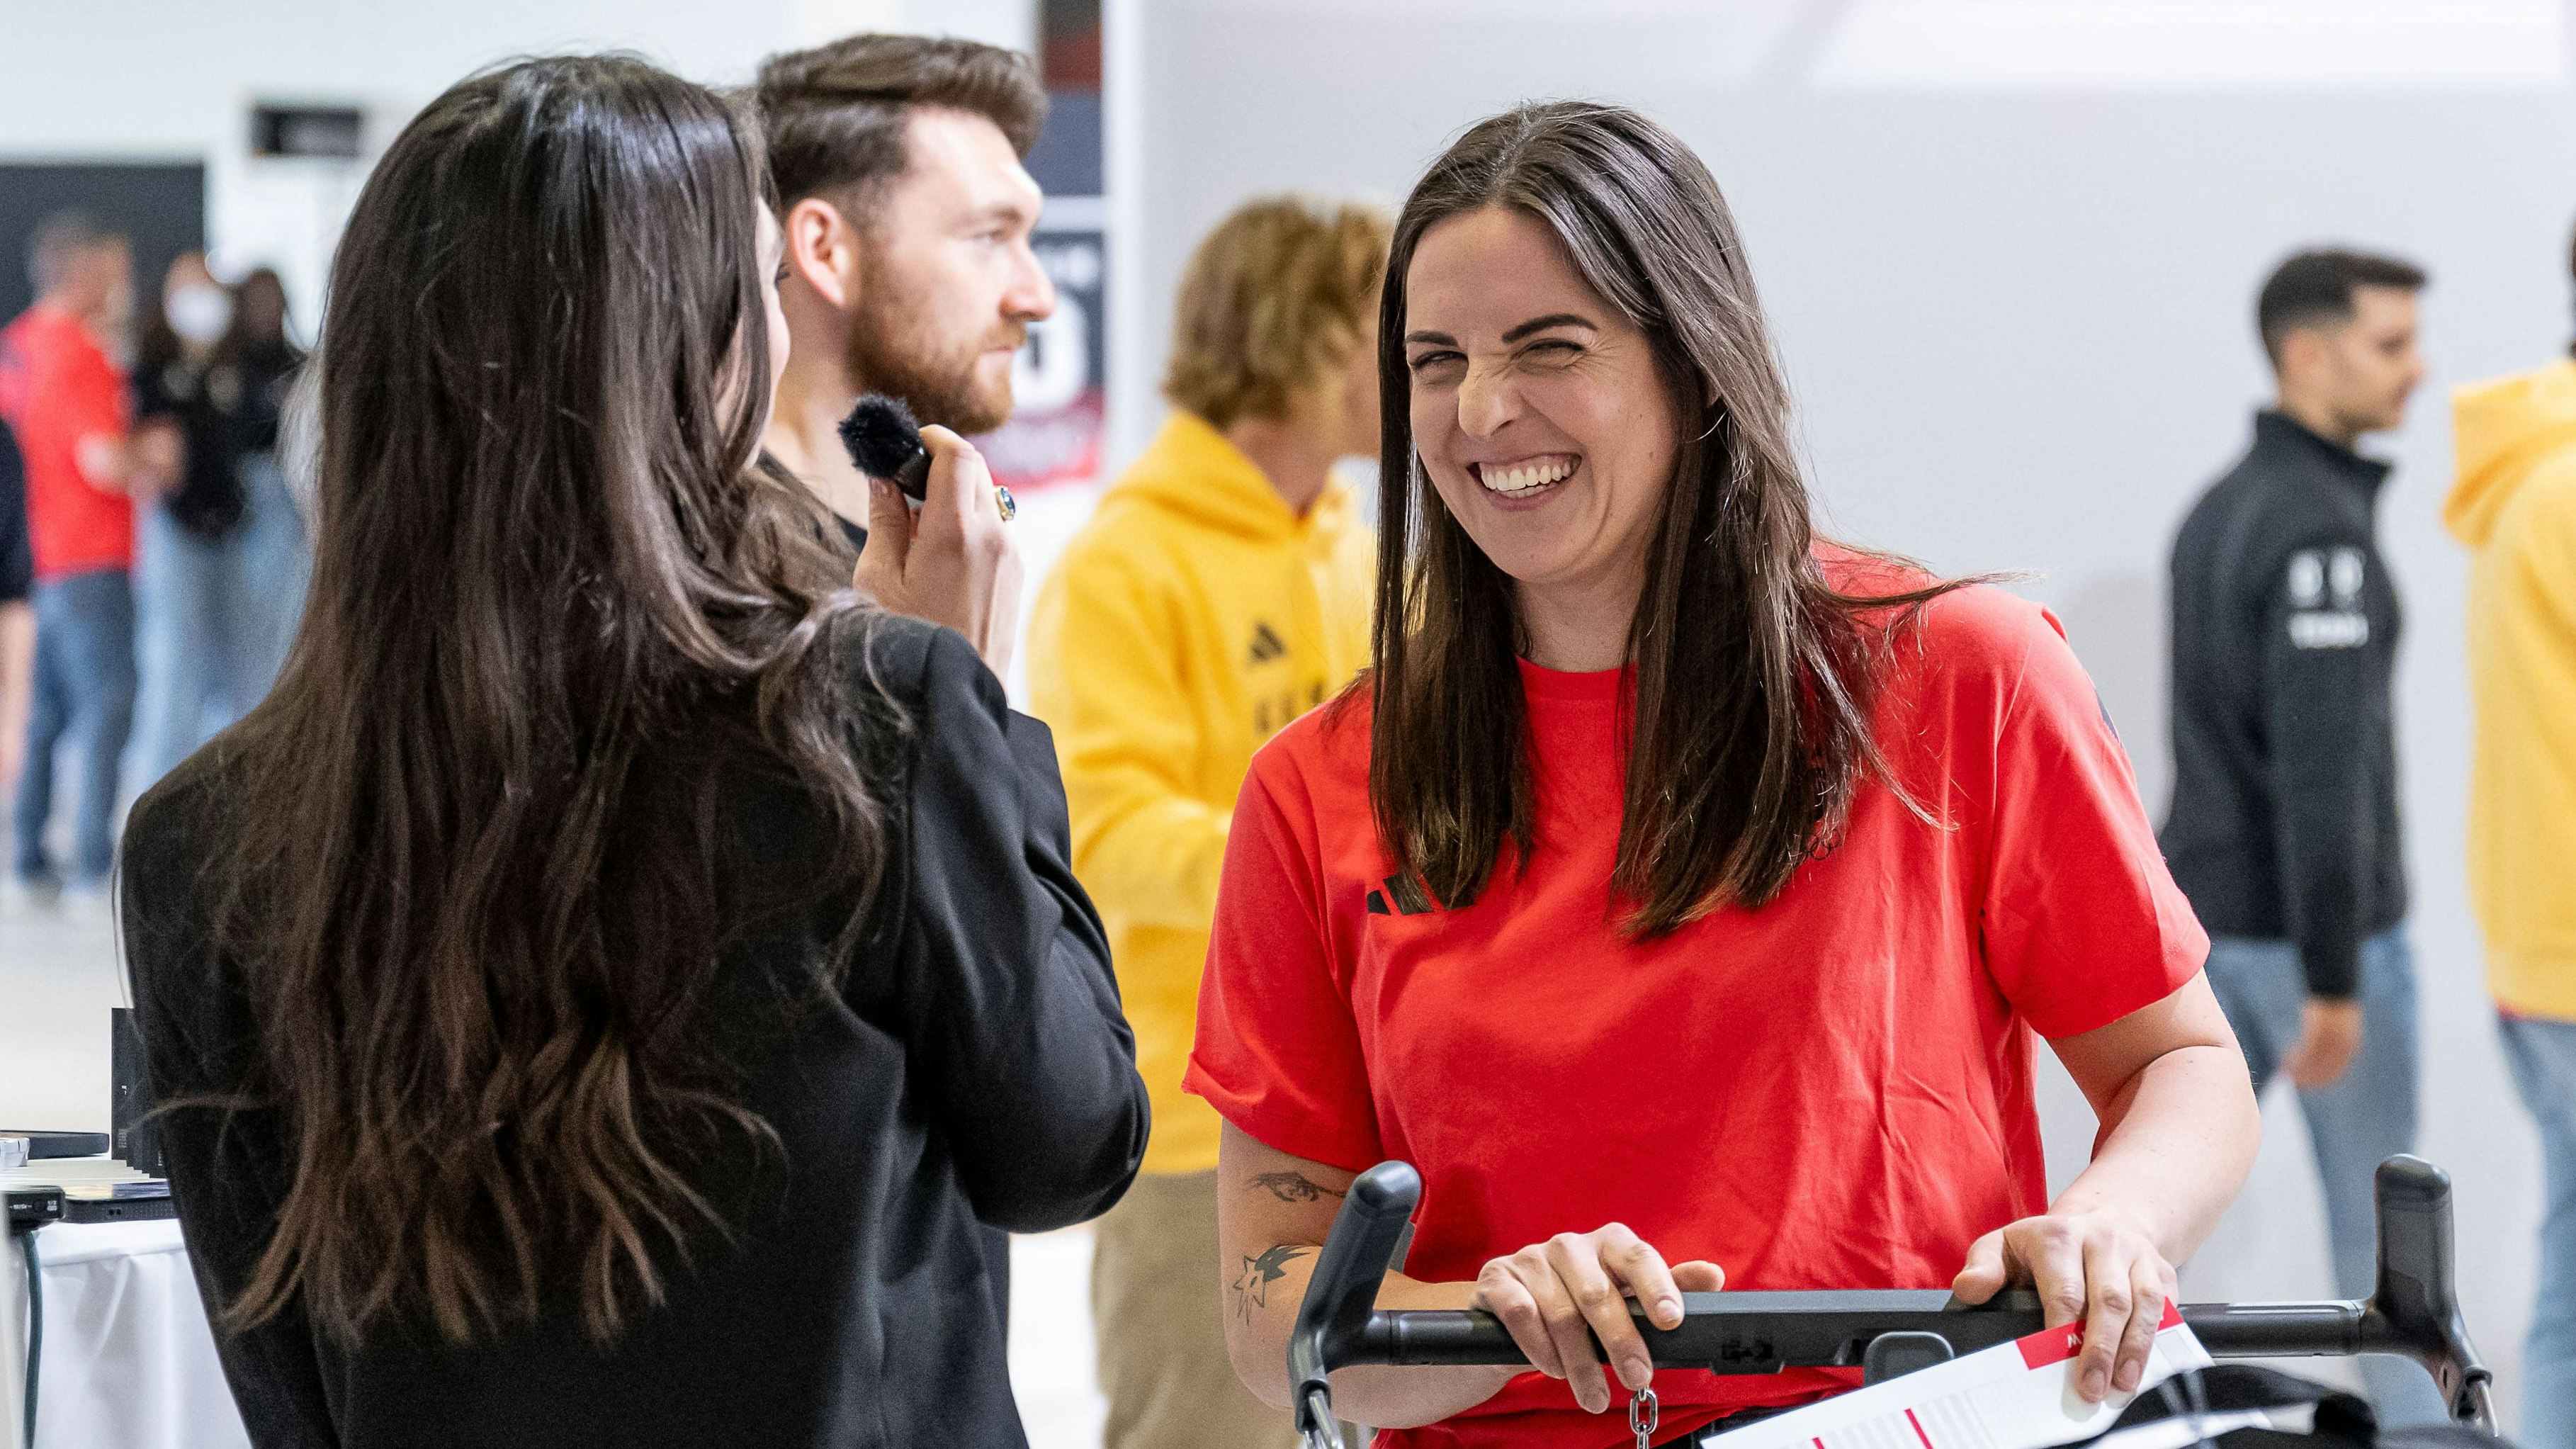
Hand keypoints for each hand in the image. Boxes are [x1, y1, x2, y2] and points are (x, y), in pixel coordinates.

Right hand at [853, 426, 1022, 676]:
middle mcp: (993, 537)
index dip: (933, 438)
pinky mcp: (1016, 575)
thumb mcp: (877, 580)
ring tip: (917, 531)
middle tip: (903, 483)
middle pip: (976, 470)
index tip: (907, 442)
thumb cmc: (906, 642)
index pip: (958, 454)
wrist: (953, 696)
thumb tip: (884, 480)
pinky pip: (996, 529)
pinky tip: (940, 556)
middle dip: (941, 465)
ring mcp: (1011, 557)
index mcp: (956, 531)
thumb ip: (884, 521)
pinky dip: (970, 524)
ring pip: (988, 499)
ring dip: (955, 497)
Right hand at [1471, 1225, 1724, 1415]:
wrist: (1512, 1315)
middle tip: (1637, 1378)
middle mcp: (1569, 1245)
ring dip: (1580, 1362)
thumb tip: (1713, 1275)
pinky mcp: (1497, 1279)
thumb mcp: (1626, 1298)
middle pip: (1598, 1293)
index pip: (1638, 1257)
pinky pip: (1521, 1314)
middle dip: (1621, 1341)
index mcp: (1608, 1243)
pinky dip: (1540, 1349)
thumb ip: (1668, 1287)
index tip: (1670, 1321)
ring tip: (1594, 1397)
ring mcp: (1530, 1259)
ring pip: (1561, 1313)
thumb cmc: (1581, 1306)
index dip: (1657, 1287)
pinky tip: (1552, 1370)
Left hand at [1954, 1208, 2177, 1403]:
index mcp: (2058, 1235)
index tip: (2054, 1360)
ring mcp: (2137, 1255)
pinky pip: (2167, 1309)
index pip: (2064, 1289)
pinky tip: (2145, 1366)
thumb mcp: (2004, 1245)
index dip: (2062, 1330)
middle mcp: (2102, 1241)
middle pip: (2108, 1300)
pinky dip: (2158, 1340)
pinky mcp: (2162, 1271)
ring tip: (2122, 1384)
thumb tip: (1969, 1288)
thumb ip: (1983, 1267)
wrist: (2101, 1218)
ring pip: (2144, 1304)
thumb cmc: (2047, 1243)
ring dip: (2135, 1349)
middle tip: (2090, 1387)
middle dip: (2100, 1349)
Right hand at [2282, 998, 2362, 1089]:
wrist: (2336, 987)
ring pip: (2313, 1062)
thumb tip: (2317, 1054)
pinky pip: (2305, 1051)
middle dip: (2308, 1078)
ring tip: (2285, 1073)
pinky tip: (2285, 1060)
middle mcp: (2343, 1045)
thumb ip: (2329, 1042)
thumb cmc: (2333, 1006)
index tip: (2306, 1083)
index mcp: (2349, 1047)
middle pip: (2324, 1070)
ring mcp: (2332, 1038)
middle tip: (2293, 1082)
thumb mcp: (2335, 1026)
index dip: (2319, 1080)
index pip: (2335, 1071)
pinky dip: (2295, 1058)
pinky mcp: (2319, 1030)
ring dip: (2299, 1070)